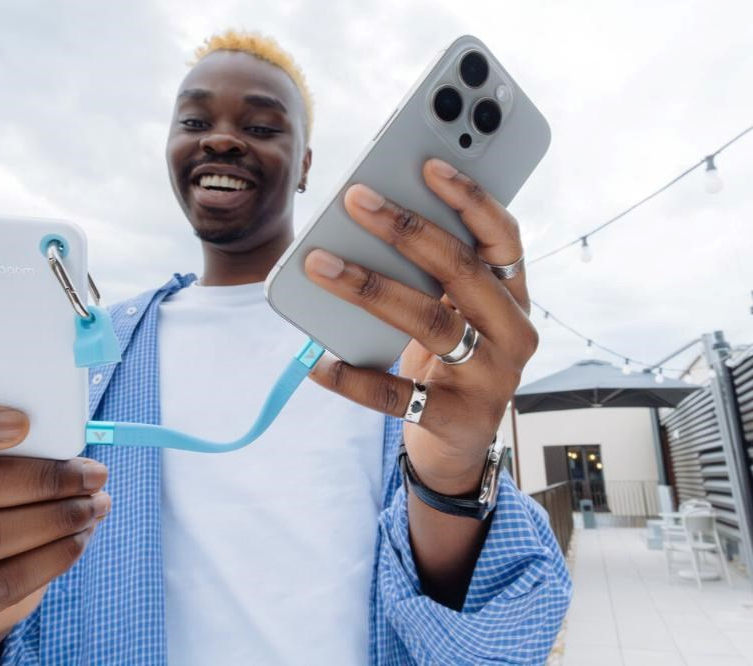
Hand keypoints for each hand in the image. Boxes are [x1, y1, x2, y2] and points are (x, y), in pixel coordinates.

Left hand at [304, 158, 534, 493]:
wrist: (459, 447)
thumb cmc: (450, 361)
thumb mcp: (454, 314)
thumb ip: (433, 275)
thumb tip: (370, 216)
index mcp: (514, 297)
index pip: (503, 237)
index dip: (470, 199)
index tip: (429, 163)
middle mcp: (513, 334)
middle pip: (460, 271)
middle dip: (405, 229)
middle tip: (354, 199)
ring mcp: (489, 380)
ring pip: (428, 324)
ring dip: (369, 287)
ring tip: (319, 263)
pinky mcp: (455, 420)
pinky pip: (398, 394)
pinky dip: (354, 376)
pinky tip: (316, 360)